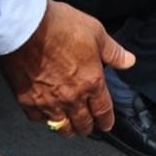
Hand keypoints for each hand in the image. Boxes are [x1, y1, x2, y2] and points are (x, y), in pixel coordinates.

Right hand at [0, 0, 135, 137]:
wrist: (26, 27)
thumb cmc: (61, 27)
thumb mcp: (97, 33)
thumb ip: (113, 52)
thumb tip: (129, 61)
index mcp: (92, 82)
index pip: (103, 110)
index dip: (106, 120)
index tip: (107, 125)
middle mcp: (71, 97)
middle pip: (82, 123)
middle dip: (87, 127)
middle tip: (88, 128)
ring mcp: (48, 101)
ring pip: (60, 126)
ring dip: (67, 128)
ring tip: (69, 129)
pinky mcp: (26, 99)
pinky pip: (37, 118)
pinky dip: (42, 119)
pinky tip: (44, 115)